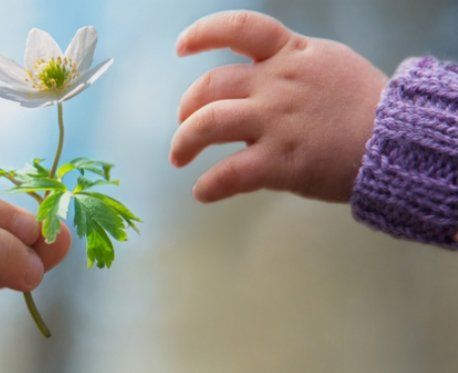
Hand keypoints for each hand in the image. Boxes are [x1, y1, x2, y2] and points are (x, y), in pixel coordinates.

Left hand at [171, 10, 387, 202]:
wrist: (399, 141)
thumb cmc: (365, 105)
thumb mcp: (328, 64)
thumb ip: (289, 65)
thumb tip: (255, 78)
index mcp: (290, 54)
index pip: (239, 28)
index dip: (203, 34)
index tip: (182, 47)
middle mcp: (277, 84)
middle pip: (210, 86)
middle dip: (187, 107)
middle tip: (184, 125)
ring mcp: (276, 122)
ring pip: (207, 125)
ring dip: (183, 142)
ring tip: (179, 157)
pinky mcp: (280, 161)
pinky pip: (229, 174)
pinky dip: (209, 185)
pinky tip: (203, 192)